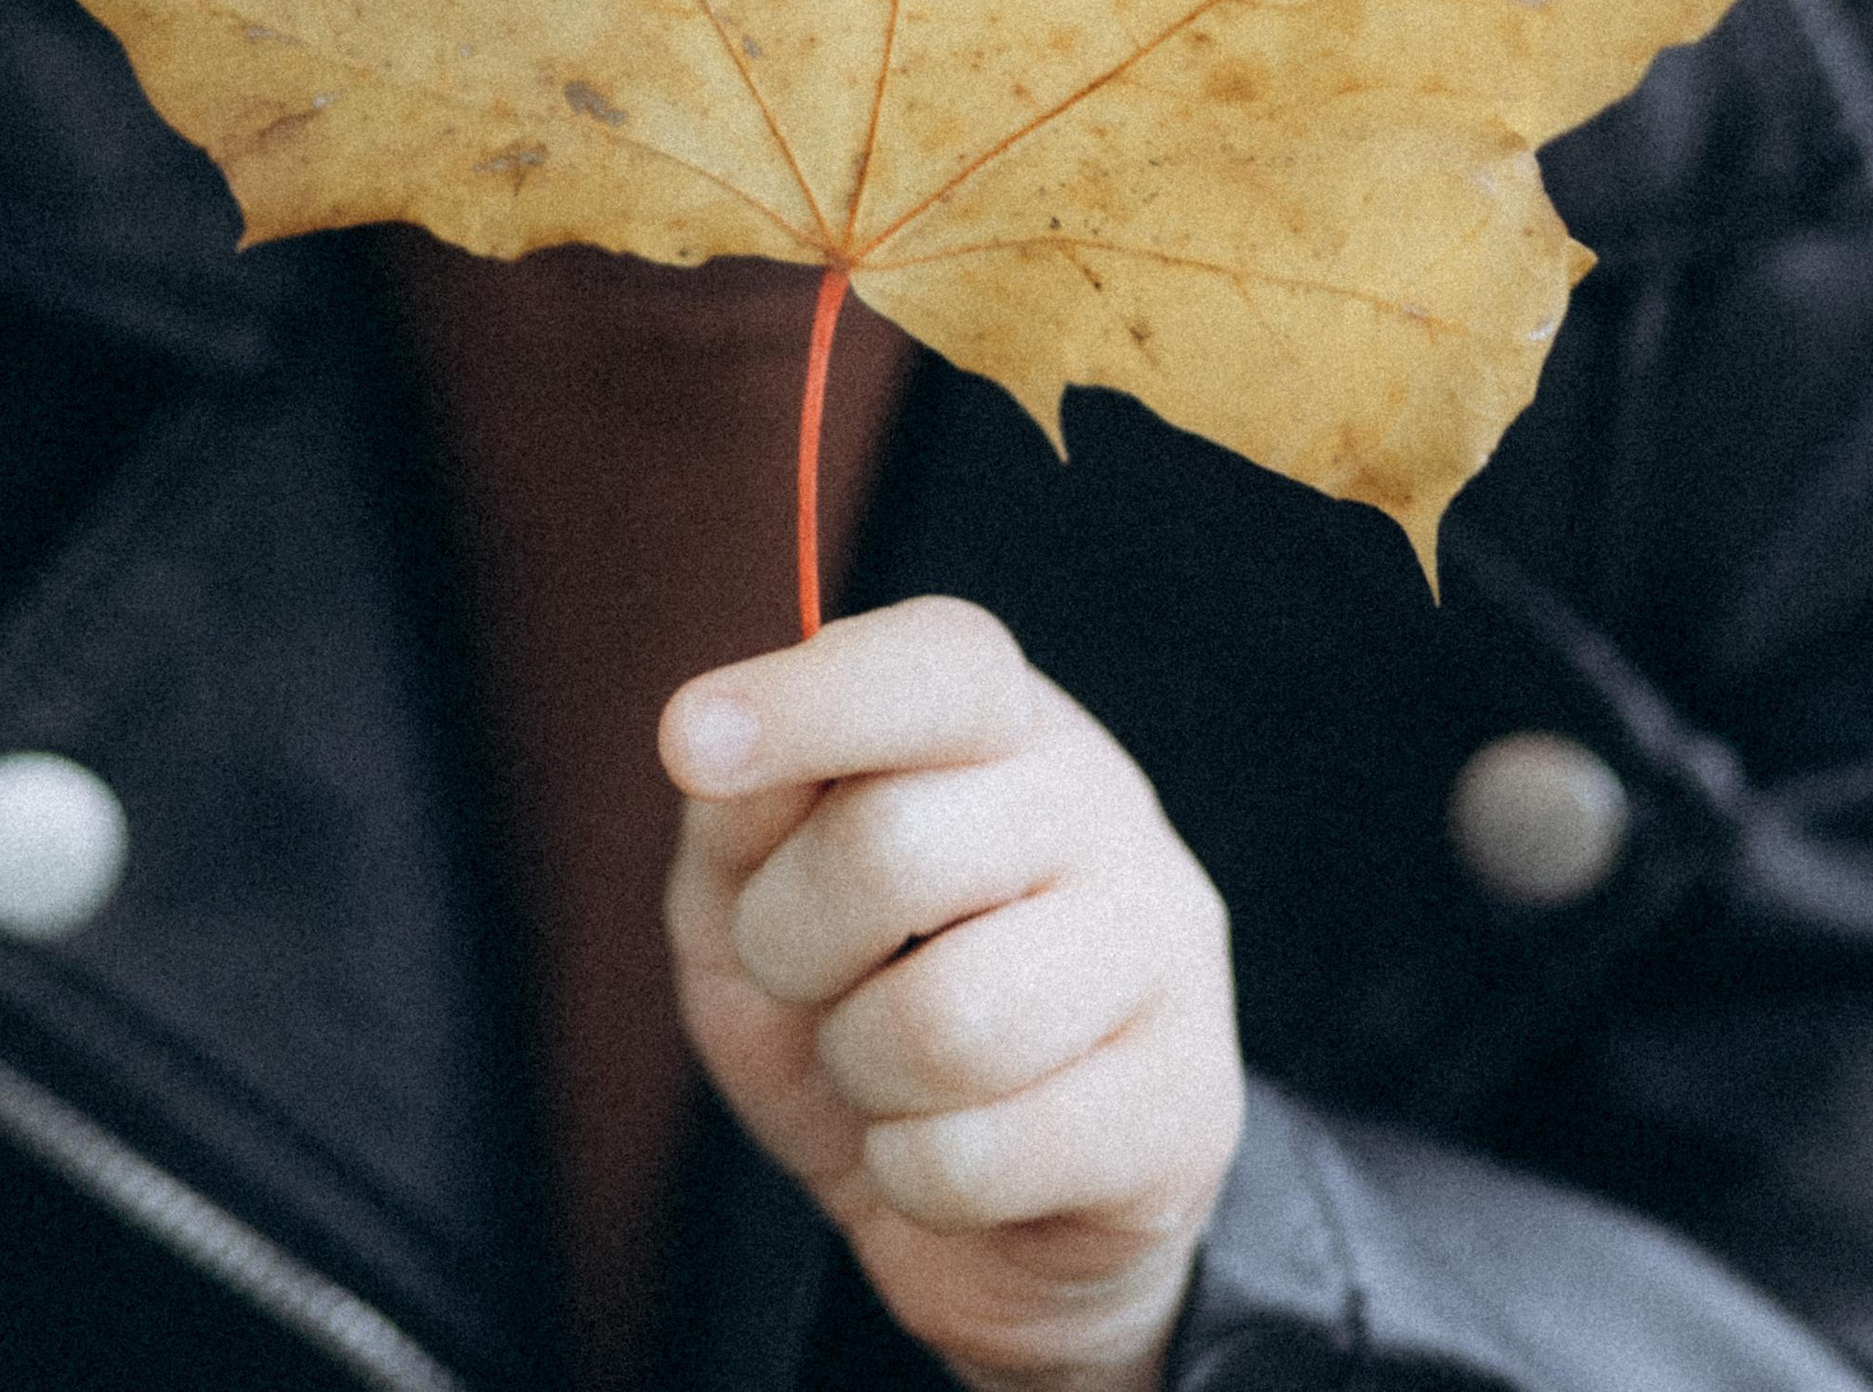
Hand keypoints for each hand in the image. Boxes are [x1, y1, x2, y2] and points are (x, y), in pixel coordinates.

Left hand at [659, 596, 1241, 1391]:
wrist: (989, 1209)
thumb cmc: (855, 997)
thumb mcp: (757, 890)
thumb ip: (738, 809)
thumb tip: (717, 747)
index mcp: (997, 718)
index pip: (937, 665)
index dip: (809, 699)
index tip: (687, 741)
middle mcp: (1098, 802)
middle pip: (893, 847)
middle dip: (789, 941)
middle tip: (805, 973)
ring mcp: (1160, 948)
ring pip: (948, 1021)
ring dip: (861, 1068)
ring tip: (884, 1064)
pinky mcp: (1186, 1106)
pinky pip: (978, 1158)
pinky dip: (912, 1174)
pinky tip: (948, 1146)